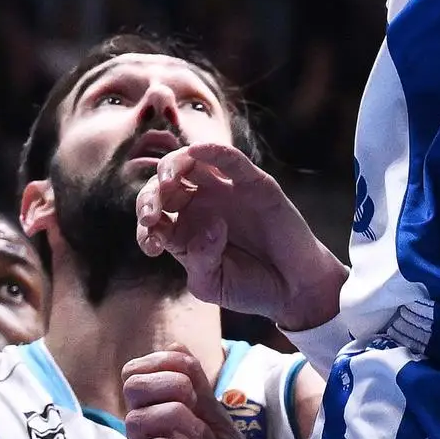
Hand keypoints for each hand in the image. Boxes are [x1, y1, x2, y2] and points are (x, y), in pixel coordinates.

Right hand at [118, 348, 258, 438]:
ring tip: (196, 431)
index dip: (160, 363)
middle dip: (165, 380)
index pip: (137, 374)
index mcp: (163, 418)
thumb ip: (201, 393)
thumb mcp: (222, 426)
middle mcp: (148, 437)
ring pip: (134, 420)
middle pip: (131, 387)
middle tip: (192, 399)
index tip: (190, 377)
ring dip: (171, 414)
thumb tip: (176, 348)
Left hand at [139, 143, 346, 331]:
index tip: (154, 246)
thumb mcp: (213, 284)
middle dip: (151, 196)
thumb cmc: (249, 286)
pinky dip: (213, 151)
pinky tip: (197, 151)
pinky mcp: (251, 183)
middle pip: (164, 187)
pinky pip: (230, 160)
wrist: (292, 287)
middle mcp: (199, 206)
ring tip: (168, 180)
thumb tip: (208, 227)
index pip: (153, 218)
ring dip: (172, 166)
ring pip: (190, 164)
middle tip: (151, 214)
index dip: (146, 227)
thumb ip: (200, 260)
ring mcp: (224, 192)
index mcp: (183, 231)